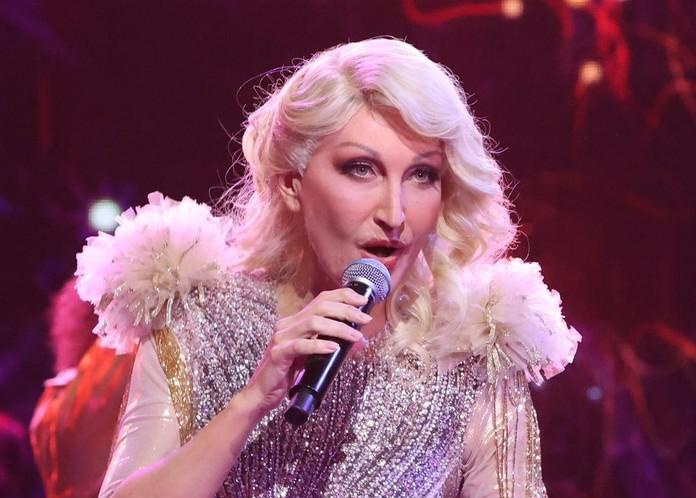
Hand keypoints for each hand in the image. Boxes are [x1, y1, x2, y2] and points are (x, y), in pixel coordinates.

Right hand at [240, 288, 371, 420]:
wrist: (262, 394)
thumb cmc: (288, 374)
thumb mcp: (312, 355)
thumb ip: (328, 343)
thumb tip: (357, 338)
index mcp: (295, 321)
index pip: (321, 299)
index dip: (343, 296)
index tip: (362, 300)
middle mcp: (287, 324)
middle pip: (320, 306)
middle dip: (347, 311)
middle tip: (365, 320)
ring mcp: (281, 338)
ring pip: (313, 322)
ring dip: (339, 328)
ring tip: (355, 336)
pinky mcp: (278, 354)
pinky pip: (301, 345)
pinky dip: (319, 345)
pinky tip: (334, 348)